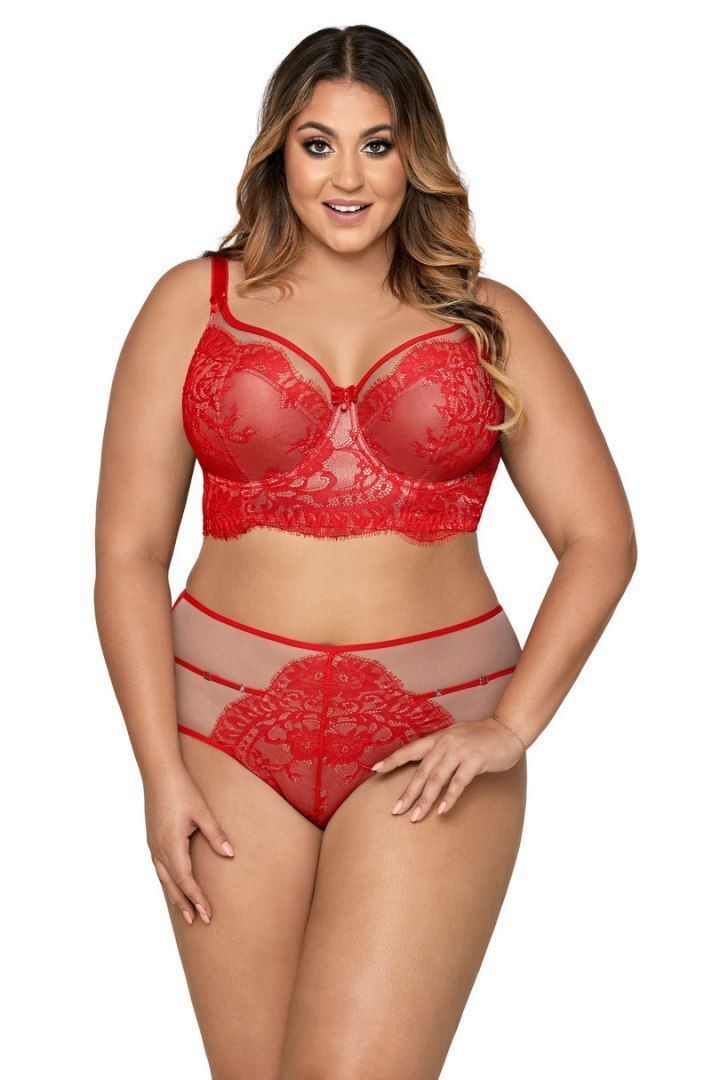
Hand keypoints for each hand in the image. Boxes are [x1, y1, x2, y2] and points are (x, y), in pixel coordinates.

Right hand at [144, 764, 233, 925]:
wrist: (159, 773)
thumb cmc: (182, 790)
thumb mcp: (203, 812)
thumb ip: (216, 835)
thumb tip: (230, 855)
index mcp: (171, 845)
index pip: (186, 880)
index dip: (197, 899)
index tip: (208, 914)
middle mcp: (159, 849)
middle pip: (172, 885)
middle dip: (185, 904)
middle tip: (197, 921)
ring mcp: (153, 844)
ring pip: (163, 878)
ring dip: (174, 895)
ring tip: (185, 912)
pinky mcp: (152, 838)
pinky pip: (159, 867)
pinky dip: (167, 881)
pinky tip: (173, 884)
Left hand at [371, 715, 524, 822]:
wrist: (508, 730)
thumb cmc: (482, 739)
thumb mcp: (457, 740)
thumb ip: (441, 752)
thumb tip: (426, 772)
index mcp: (438, 738)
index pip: (410, 750)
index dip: (392, 760)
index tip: (374, 770)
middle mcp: (445, 743)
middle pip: (421, 771)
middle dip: (407, 793)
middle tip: (396, 811)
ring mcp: (460, 751)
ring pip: (437, 778)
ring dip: (425, 800)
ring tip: (415, 817)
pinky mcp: (475, 760)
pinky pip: (459, 782)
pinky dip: (450, 797)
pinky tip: (442, 810)